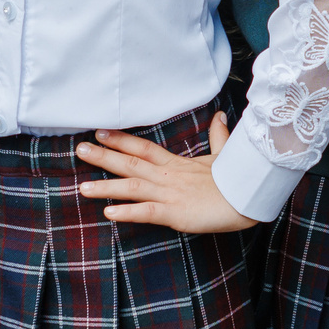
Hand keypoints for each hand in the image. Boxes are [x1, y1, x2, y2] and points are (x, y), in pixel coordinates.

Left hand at [75, 114, 258, 233]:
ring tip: (82, 188)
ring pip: (132, 188)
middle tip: (79, 150)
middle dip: (103, 156)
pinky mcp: (176, 213)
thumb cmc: (237, 180)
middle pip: (131, 163)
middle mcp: (168, 176)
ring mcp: (170, 194)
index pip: (143, 147)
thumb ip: (218, 136)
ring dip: (106, 187)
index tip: (99, 132)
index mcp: (176, 164)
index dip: (120, 139)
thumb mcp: (224, 156)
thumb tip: (220, 115)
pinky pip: (147, 212)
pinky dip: (127, 212)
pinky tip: (108, 213)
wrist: (250, 199)